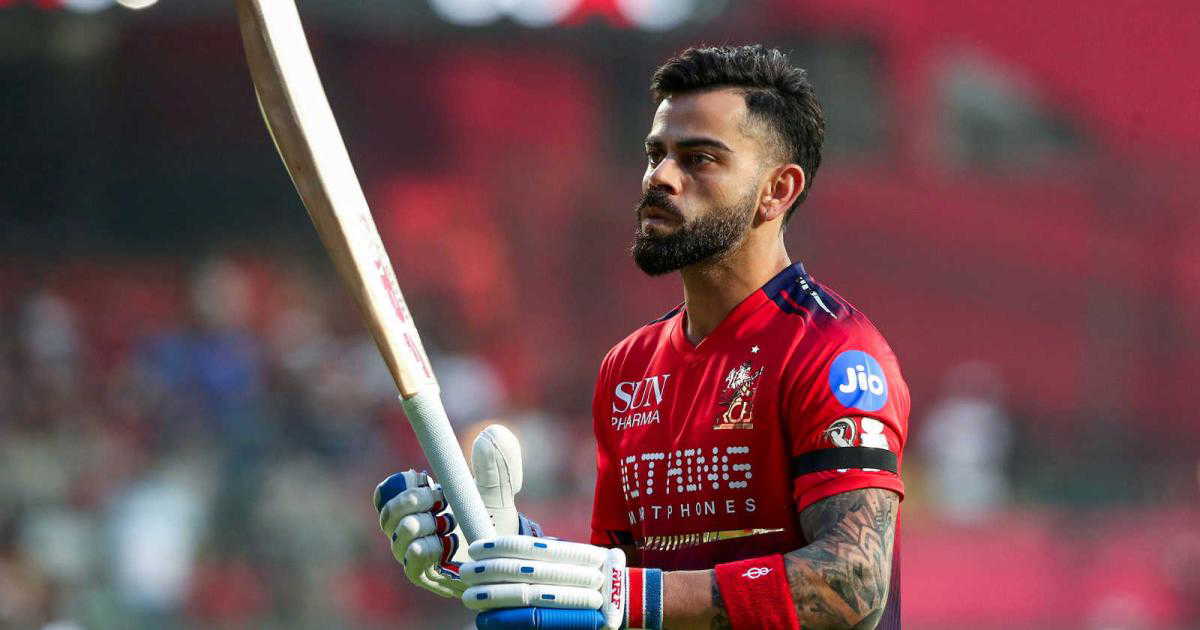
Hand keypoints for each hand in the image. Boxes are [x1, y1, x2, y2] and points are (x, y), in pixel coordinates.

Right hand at [373, 425, 542, 598]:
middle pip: (388, 515)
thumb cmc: (493, 520)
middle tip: (437, 499)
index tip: (422, 478)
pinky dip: (426, 550)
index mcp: (417, 505)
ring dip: (421, 525)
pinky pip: (411, 563)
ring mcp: (415, 553)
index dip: (399, 485)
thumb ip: (493, 466)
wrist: (506, 555)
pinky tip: (444, 544)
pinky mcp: (425, 576)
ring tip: (446, 523)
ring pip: (399, 536)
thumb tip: (491, 435)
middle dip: (410, 502)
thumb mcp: (494, 491)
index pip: (386, 494)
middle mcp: (410, 529)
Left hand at [460, 536, 660, 629]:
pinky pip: (531, 623)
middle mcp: (573, 575)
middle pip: (522, 571)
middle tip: (467, 572)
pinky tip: (487, 620)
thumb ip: (545, 554)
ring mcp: (571, 601)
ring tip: (470, 596)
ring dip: (492, 597)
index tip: (478, 548)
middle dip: (489, 572)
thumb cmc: (591, 577)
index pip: (529, 547)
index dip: (499, 547)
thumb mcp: (573, 557)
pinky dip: (506, 621)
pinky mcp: (569, 622)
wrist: (626, 603)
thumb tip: (501, 550)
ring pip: (524, 597)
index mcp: (572, 555)